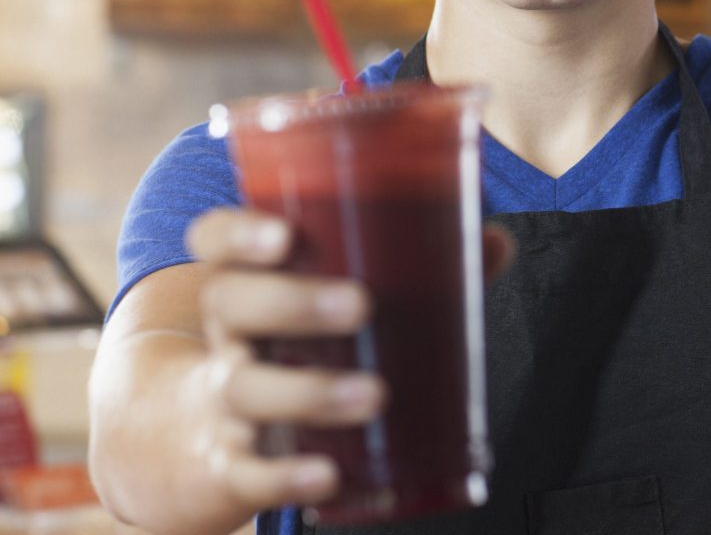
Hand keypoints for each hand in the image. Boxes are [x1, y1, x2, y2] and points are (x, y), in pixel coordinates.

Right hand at [183, 208, 514, 516]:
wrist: (214, 443)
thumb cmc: (303, 348)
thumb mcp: (338, 304)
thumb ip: (420, 271)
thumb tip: (495, 241)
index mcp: (251, 281)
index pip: (216, 238)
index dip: (237, 234)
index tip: (282, 234)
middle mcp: (230, 335)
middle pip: (232, 304)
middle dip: (292, 302)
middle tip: (361, 306)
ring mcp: (227, 401)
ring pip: (247, 389)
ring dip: (310, 392)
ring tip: (374, 395)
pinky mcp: (234, 465)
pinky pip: (251, 472)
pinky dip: (287, 476)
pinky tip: (327, 474)